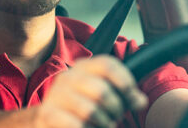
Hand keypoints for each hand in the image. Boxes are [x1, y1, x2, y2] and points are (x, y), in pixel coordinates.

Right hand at [33, 55, 147, 127]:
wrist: (49, 119)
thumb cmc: (81, 106)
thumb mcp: (102, 95)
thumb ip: (123, 95)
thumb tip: (140, 101)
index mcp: (82, 67)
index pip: (107, 65)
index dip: (125, 82)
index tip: (133, 98)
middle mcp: (68, 77)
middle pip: (102, 91)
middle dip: (116, 109)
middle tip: (116, 116)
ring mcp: (56, 95)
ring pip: (90, 111)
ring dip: (104, 123)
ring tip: (105, 125)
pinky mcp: (48, 114)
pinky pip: (77, 124)